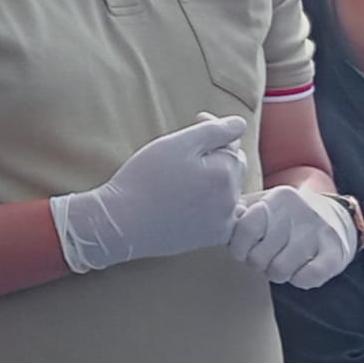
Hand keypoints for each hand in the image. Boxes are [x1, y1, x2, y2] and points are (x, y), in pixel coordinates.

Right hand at [51, 115, 247, 273]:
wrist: (122, 222)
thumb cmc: (145, 178)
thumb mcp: (178, 144)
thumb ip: (214, 131)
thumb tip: (241, 124)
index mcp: (224, 171)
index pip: (232, 143)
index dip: (213, 132)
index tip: (193, 126)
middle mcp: (230, 199)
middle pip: (235, 168)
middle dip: (218, 156)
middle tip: (186, 154)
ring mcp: (223, 221)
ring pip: (230, 191)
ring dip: (217, 180)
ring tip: (188, 178)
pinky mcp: (213, 238)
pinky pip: (229, 218)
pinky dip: (220, 207)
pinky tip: (201, 202)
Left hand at [226, 187, 357, 287]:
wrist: (337, 217)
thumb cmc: (287, 217)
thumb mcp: (264, 206)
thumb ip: (239, 213)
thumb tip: (218, 221)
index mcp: (276, 199)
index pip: (244, 228)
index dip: (239, 248)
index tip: (245, 250)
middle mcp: (299, 212)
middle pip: (259, 257)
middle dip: (259, 263)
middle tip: (268, 257)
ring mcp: (319, 232)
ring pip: (281, 271)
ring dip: (278, 274)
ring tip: (284, 262)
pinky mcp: (335, 253)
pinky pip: (307, 278)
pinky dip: (300, 280)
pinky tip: (302, 269)